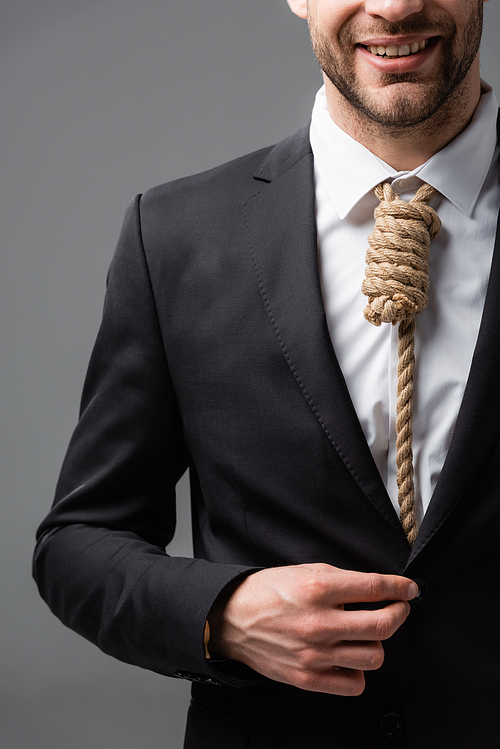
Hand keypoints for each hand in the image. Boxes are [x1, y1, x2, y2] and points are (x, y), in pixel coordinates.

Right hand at [208, 563, 417, 695]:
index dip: (400, 587)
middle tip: (399, 608)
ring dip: (378, 642)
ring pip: (374, 656)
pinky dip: (358, 671)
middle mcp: (319, 623)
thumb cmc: (268, 592)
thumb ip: (342, 581)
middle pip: (383, 625)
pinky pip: (354, 684)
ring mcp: (314, 654)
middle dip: (400, 613)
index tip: (409, 588)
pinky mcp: (308, 678)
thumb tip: (377, 589)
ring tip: (367, 633)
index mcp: (318, 589)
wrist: (232, 618)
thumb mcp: (305, 571)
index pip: (375, 588)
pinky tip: (349, 657)